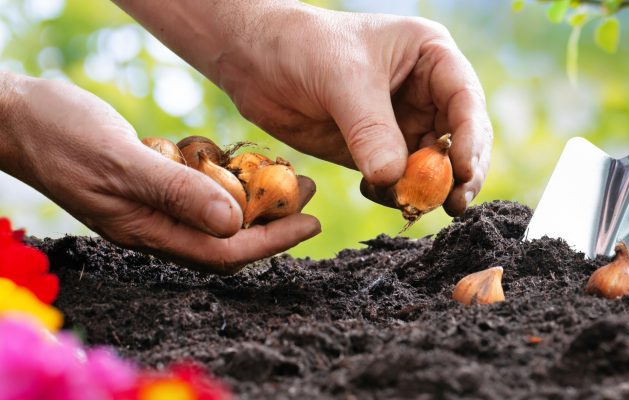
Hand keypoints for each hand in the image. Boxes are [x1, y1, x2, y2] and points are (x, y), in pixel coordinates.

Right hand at [0, 74, 320, 274]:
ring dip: (252, 195)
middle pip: (226, 237)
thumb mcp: (121, 161)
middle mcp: (151, 225)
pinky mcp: (143, 181)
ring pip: (213, 212)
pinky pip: (193, 189)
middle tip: (308, 189)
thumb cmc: (58, 135)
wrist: (13, 116)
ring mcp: (146, 205)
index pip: (224, 253)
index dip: (273, 242)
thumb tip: (234, 223)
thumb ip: (176, 192)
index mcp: (146, 231)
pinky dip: (220, 176)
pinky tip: (236, 157)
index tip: (312, 223)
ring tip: (285, 171)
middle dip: (272, 218)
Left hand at [117, 0, 492, 216]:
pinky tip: (375, 192)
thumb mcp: (343, 80)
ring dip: (426, 189)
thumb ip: (371, 130)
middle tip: (454, 204)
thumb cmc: (302, 46)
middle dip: (459, 172)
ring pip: (433, 165)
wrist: (252, 60)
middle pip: (461, 138)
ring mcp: (404, 122)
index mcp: (432, 57)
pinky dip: (394, 193)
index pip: (466, 100)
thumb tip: (393, 180)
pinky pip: (400, 179)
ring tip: (410, 204)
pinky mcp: (378, 149)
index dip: (469, 138)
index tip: (461, 171)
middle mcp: (427, 91)